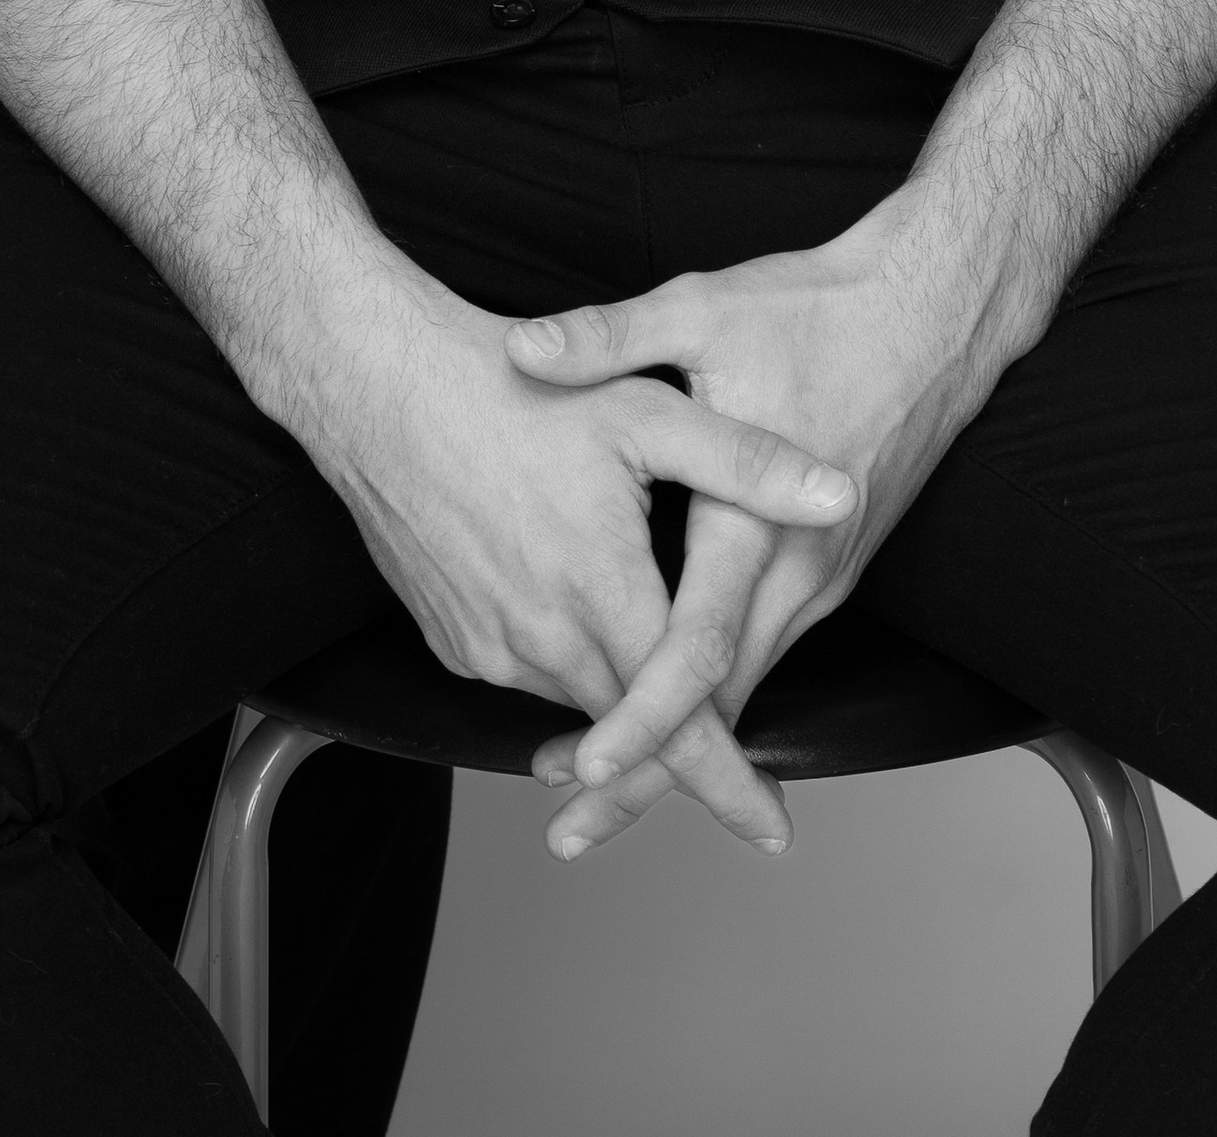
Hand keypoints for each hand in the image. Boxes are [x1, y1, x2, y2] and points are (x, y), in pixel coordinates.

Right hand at [302, 266, 856, 854]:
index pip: (681, 727)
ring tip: (641, 635)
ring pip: (578, 698)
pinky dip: (561, 657)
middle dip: (678, 751)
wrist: (378, 386)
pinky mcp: (452, 642)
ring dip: (616, 692)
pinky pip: (526, 672)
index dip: (732, 785)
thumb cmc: (513, 389)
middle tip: (734, 773)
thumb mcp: (646, 411)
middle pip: (629, 730)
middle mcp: (541, 641)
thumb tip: (839, 495)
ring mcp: (489, 649)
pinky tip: (568, 597)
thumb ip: (748, 462)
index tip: (774, 831)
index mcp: (602, 595)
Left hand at [499, 198, 1004, 857]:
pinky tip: (663, 706)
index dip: (640, 715)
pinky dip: (711, 696)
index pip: (698, 647)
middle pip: (722, 701)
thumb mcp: (704, 310)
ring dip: (678, 741)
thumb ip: (610, 338)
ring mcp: (823, 577)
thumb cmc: (822, 309)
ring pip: (745, 686)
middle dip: (649, 770)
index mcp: (762, 517)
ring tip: (595, 786)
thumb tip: (522, 351)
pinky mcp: (829, 568)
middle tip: (569, 827)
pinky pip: (764, 653)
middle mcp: (802, 569)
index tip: (584, 763)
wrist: (937, 313)